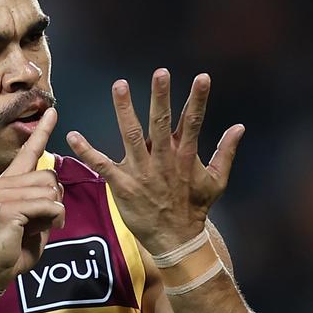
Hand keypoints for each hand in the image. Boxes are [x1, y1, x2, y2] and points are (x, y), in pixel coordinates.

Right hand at [0, 109, 63, 290]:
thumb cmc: (15, 245)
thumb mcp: (35, 217)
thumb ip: (43, 199)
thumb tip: (55, 188)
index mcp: (11, 182)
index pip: (29, 151)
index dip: (43, 131)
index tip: (54, 111)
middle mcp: (5, 183)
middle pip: (50, 177)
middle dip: (56, 200)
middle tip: (46, 220)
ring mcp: (5, 195)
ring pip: (51, 192)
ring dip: (55, 214)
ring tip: (40, 228)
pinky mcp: (9, 210)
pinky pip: (49, 206)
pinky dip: (53, 221)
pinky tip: (37, 231)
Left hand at [65, 69, 243, 252]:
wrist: (176, 240)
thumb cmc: (195, 208)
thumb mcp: (216, 180)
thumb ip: (225, 151)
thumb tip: (239, 127)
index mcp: (185, 156)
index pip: (193, 122)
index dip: (198, 99)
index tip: (202, 77)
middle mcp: (163, 160)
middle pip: (162, 123)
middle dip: (161, 97)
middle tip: (160, 73)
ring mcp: (142, 172)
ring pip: (132, 135)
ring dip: (125, 110)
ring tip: (120, 86)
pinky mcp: (122, 185)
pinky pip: (102, 165)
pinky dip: (87, 151)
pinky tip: (72, 135)